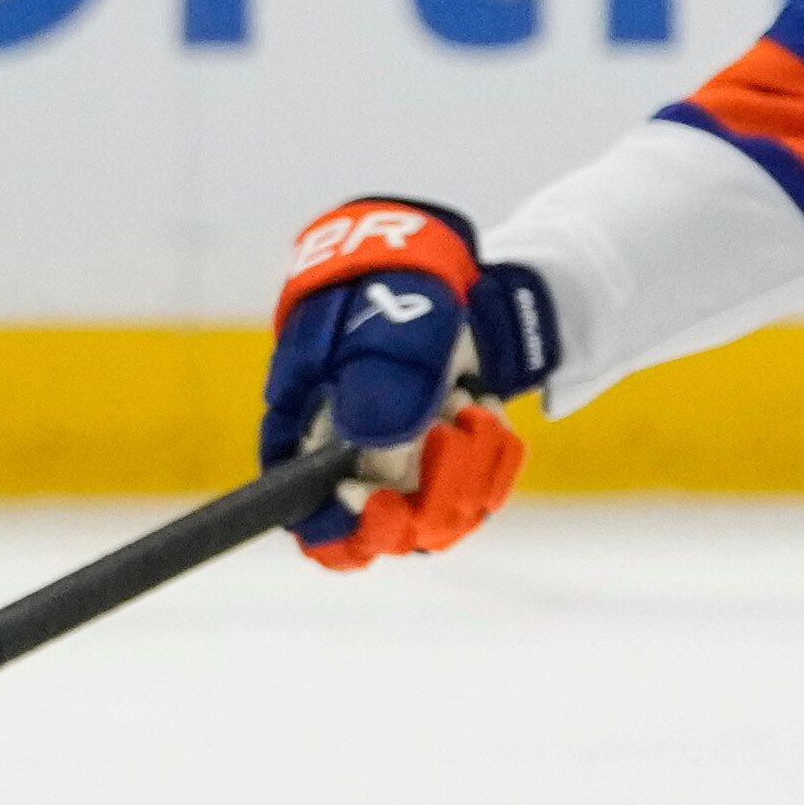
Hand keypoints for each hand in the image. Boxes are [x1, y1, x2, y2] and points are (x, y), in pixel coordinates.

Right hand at [263, 197, 559, 568]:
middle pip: (390, 531)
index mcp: (311, 439)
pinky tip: (484, 412)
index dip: (344, 533)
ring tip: (466, 404)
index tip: (384, 505)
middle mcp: (354, 468)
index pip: (313, 521)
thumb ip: (378, 389)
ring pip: (440, 518)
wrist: (436, 271)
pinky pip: (478, 495)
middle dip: (433, 490)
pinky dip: (492, 458)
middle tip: (451, 428)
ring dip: (467, 466)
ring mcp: (403, 469)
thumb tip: (375, 459)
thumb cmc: (388, 293)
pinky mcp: (446, 465)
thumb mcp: (382, 330)